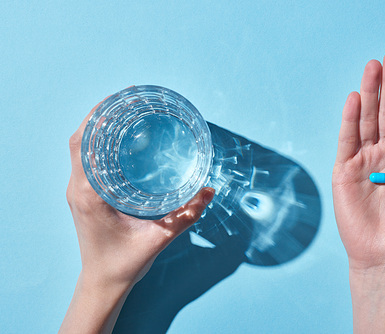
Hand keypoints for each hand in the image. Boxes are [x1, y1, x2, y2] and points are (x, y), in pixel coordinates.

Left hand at [61, 101, 213, 332]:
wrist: (104, 282)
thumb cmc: (125, 263)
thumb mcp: (159, 238)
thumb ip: (186, 215)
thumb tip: (208, 191)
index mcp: (89, 196)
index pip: (82, 147)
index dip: (95, 119)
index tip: (115, 100)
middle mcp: (78, 190)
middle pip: (78, 141)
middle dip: (97, 116)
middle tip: (124, 99)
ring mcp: (78, 192)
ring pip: (79, 150)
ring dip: (95, 129)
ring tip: (120, 112)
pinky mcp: (83, 196)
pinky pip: (85, 161)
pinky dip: (96, 144)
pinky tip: (116, 139)